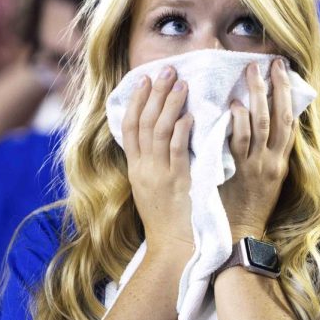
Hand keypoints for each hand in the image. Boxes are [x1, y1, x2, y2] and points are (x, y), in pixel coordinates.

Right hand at [120, 65, 193, 259]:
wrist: (176, 250)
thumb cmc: (171, 222)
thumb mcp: (154, 191)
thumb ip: (154, 165)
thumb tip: (162, 139)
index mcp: (137, 169)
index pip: (129, 126)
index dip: (135, 100)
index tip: (143, 79)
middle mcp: (144, 169)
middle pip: (143, 122)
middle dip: (154, 93)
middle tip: (165, 69)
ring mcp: (159, 175)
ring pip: (158, 131)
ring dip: (170, 105)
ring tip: (181, 82)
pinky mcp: (178, 183)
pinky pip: (176, 152)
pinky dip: (181, 131)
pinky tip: (190, 115)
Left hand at [220, 58, 295, 239]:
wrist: (238, 236)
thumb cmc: (250, 207)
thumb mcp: (268, 179)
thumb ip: (268, 153)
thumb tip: (265, 124)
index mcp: (280, 162)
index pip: (289, 119)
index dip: (286, 92)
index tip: (281, 68)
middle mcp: (270, 162)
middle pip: (277, 117)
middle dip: (273, 88)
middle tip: (264, 63)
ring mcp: (253, 167)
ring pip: (259, 126)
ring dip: (255, 98)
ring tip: (249, 74)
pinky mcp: (235, 173)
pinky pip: (237, 144)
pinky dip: (237, 123)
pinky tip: (232, 106)